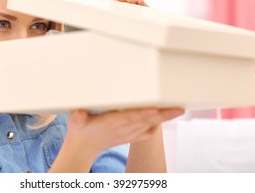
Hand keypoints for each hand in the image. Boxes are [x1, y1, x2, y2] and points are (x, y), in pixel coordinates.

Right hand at [66, 107, 183, 154]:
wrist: (83, 148)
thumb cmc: (80, 130)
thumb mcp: (75, 121)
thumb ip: (77, 116)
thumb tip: (79, 113)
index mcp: (112, 123)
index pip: (131, 118)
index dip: (144, 114)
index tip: (156, 110)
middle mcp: (123, 129)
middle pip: (147, 121)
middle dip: (163, 115)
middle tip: (179, 108)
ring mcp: (128, 134)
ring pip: (150, 126)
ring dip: (164, 119)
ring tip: (178, 110)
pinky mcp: (130, 137)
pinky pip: (147, 133)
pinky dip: (158, 126)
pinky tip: (165, 119)